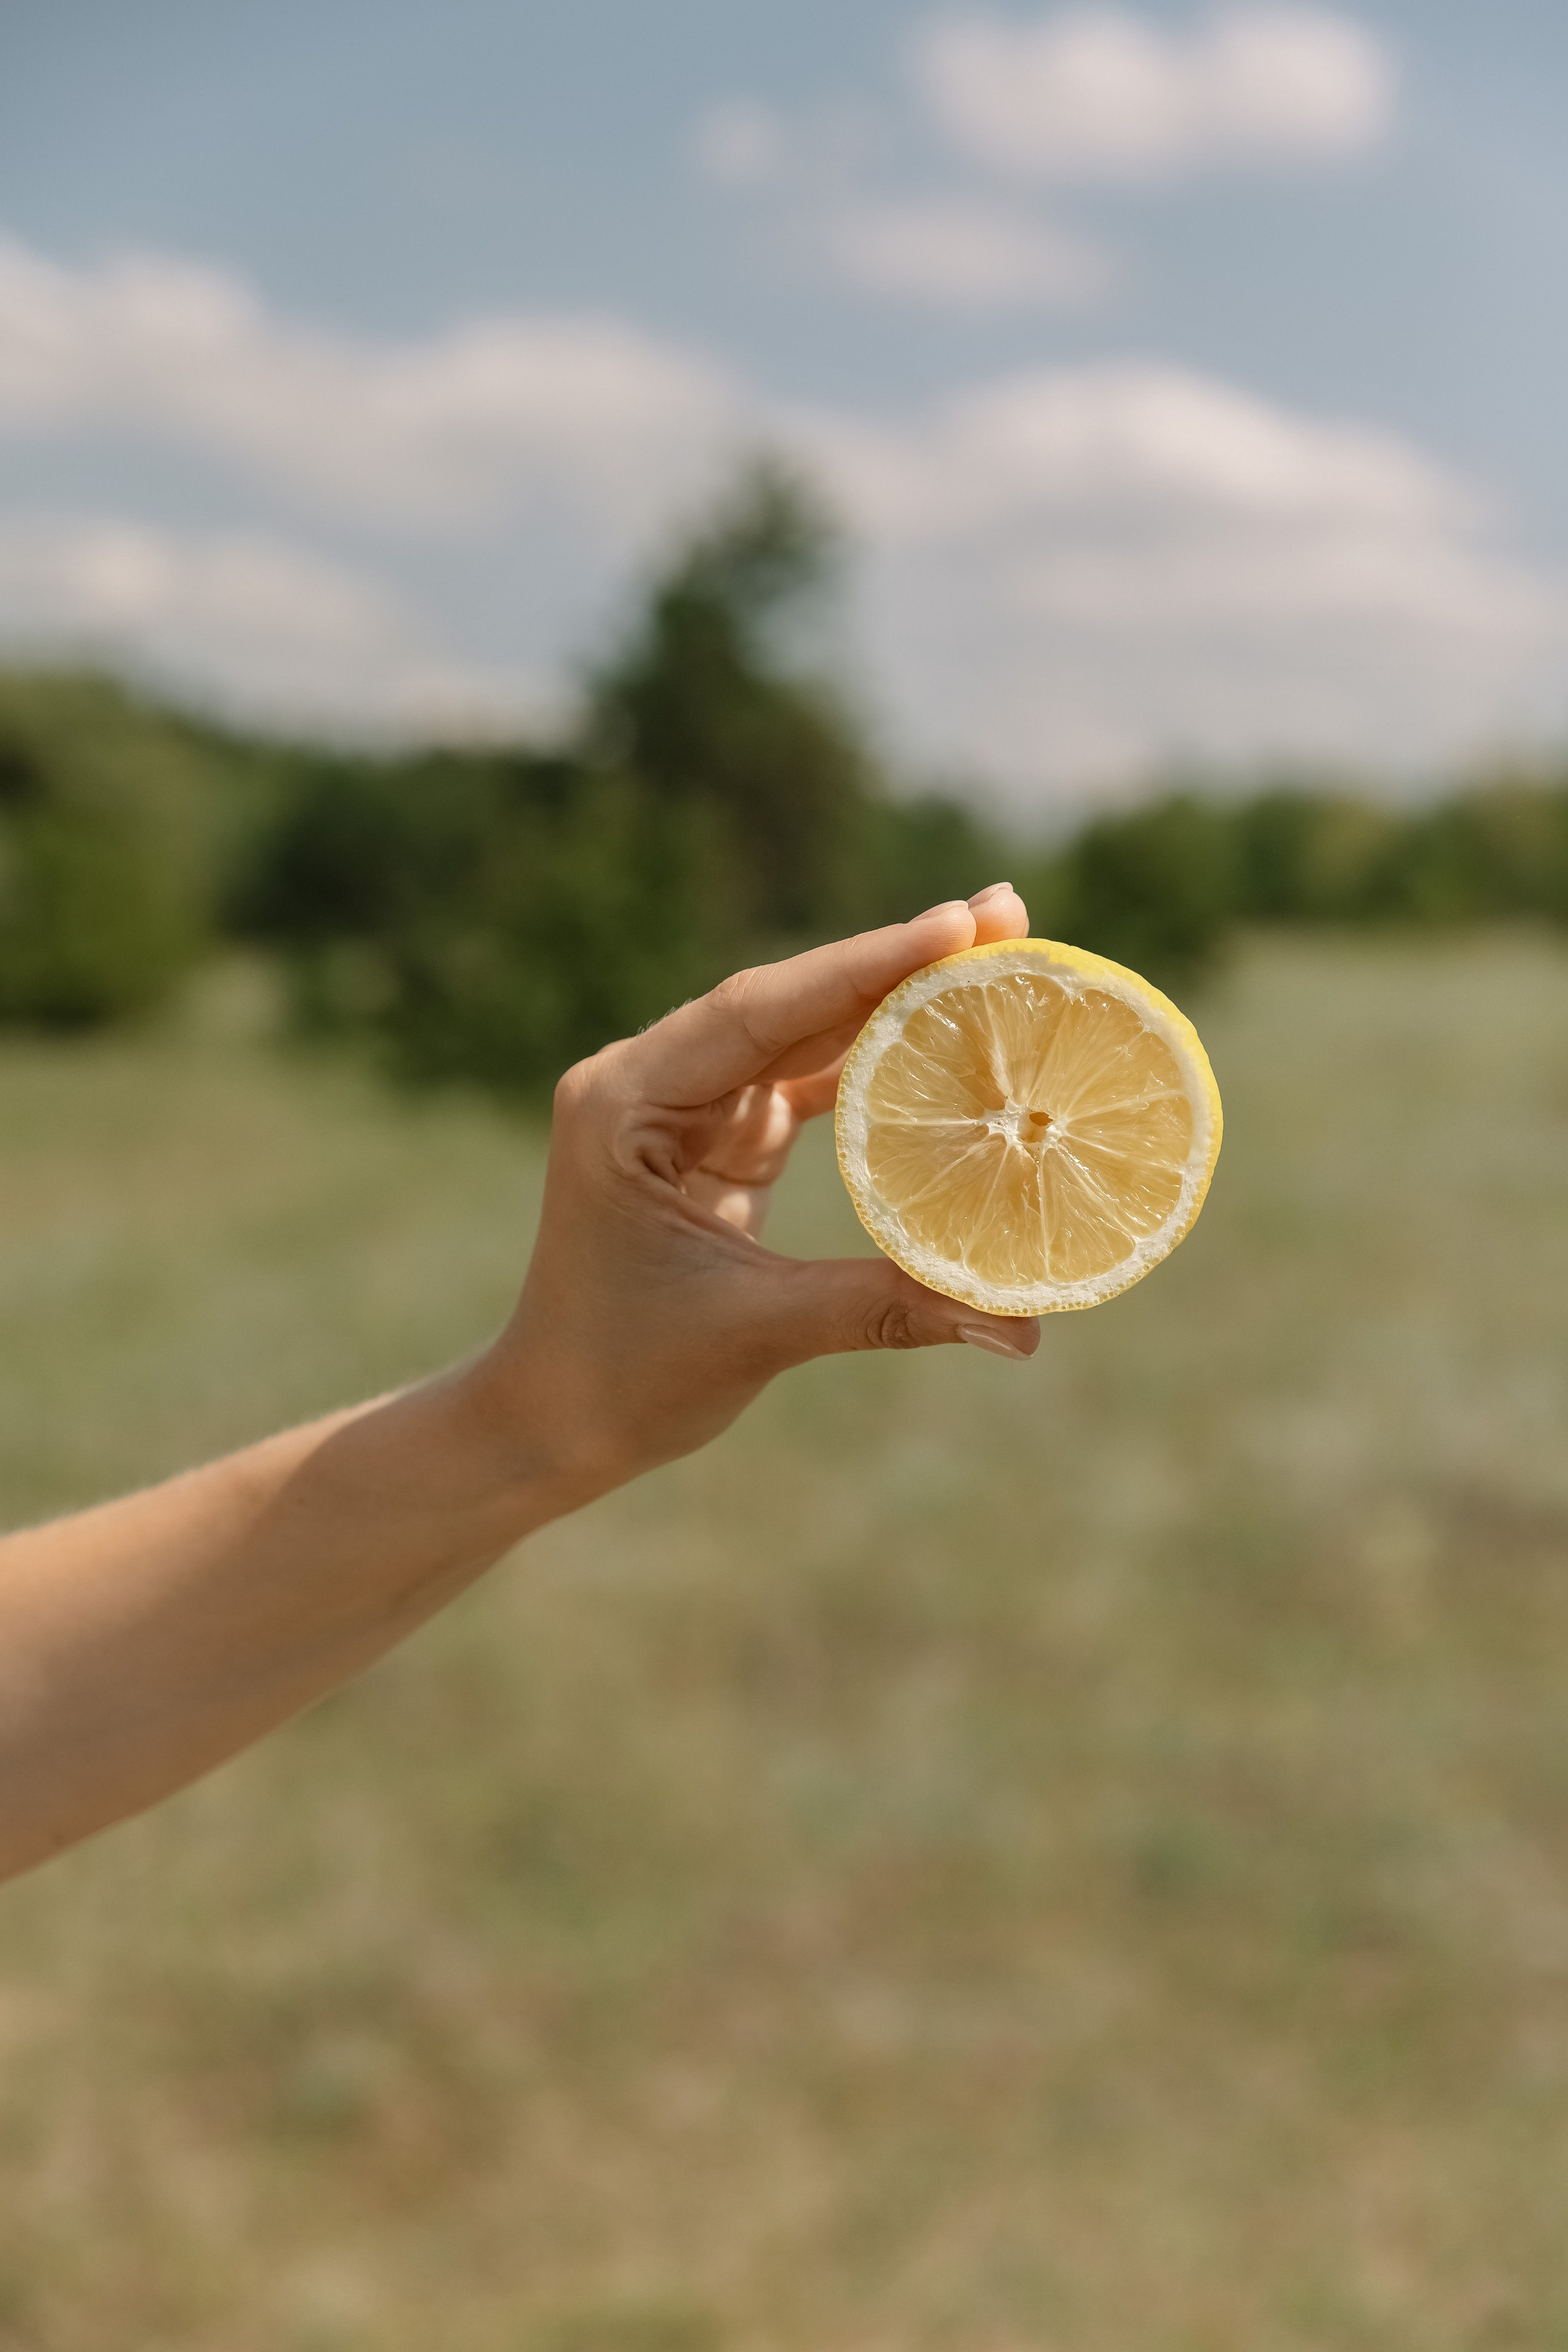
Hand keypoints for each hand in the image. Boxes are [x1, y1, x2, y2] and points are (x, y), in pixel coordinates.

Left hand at [484, 883, 1040, 1500]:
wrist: (551, 1419)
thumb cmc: (622, 1376)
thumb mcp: (756, 1335)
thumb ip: (886, 1311)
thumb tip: (1021, 1331)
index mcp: (627, 1103)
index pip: (759, 1011)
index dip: (865, 965)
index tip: (959, 925)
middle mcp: (650, 1081)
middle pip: (790, 1001)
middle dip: (897, 960)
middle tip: (1007, 915)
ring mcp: (684, 1103)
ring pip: (803, 1030)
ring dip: (895, 997)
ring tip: (995, 953)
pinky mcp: (717, 1135)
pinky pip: (805, 1080)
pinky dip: (874, 1062)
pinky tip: (948, 1034)